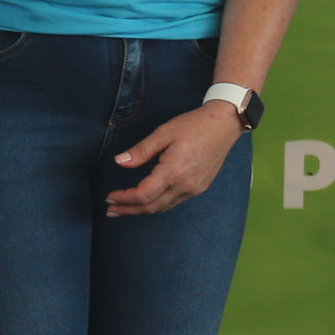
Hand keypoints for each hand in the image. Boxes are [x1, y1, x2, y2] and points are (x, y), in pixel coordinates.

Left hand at [106, 102, 245, 215]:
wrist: (224, 124)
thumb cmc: (194, 125)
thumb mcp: (164, 133)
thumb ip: (141, 151)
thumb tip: (119, 162)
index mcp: (173, 171)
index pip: (143, 194)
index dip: (124, 198)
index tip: (109, 197)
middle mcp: (184, 185)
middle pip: (151, 207)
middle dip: (128, 210)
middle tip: (111, 210)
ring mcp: (194, 188)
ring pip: (163, 207)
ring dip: (142, 210)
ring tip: (125, 208)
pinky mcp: (200, 187)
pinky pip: (174, 202)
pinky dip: (157, 204)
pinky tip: (149, 199)